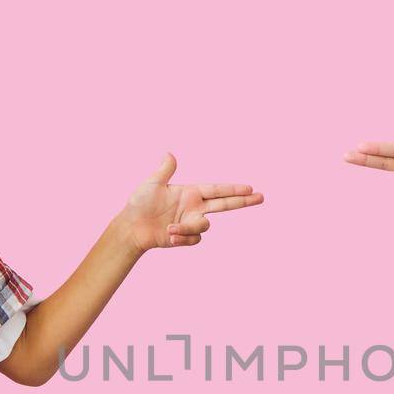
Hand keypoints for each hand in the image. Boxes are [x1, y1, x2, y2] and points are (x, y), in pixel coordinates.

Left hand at [117, 152, 263, 252]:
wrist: (131, 228)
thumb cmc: (139, 203)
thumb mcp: (151, 184)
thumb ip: (164, 171)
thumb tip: (169, 154)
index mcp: (191, 192)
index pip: (217, 189)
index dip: (233, 189)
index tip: (250, 187)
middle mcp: (195, 207)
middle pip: (225, 204)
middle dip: (244, 201)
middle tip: (262, 197)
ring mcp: (192, 222)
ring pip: (205, 226)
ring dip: (189, 228)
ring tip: (170, 229)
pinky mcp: (186, 237)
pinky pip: (194, 239)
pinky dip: (182, 237)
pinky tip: (168, 235)